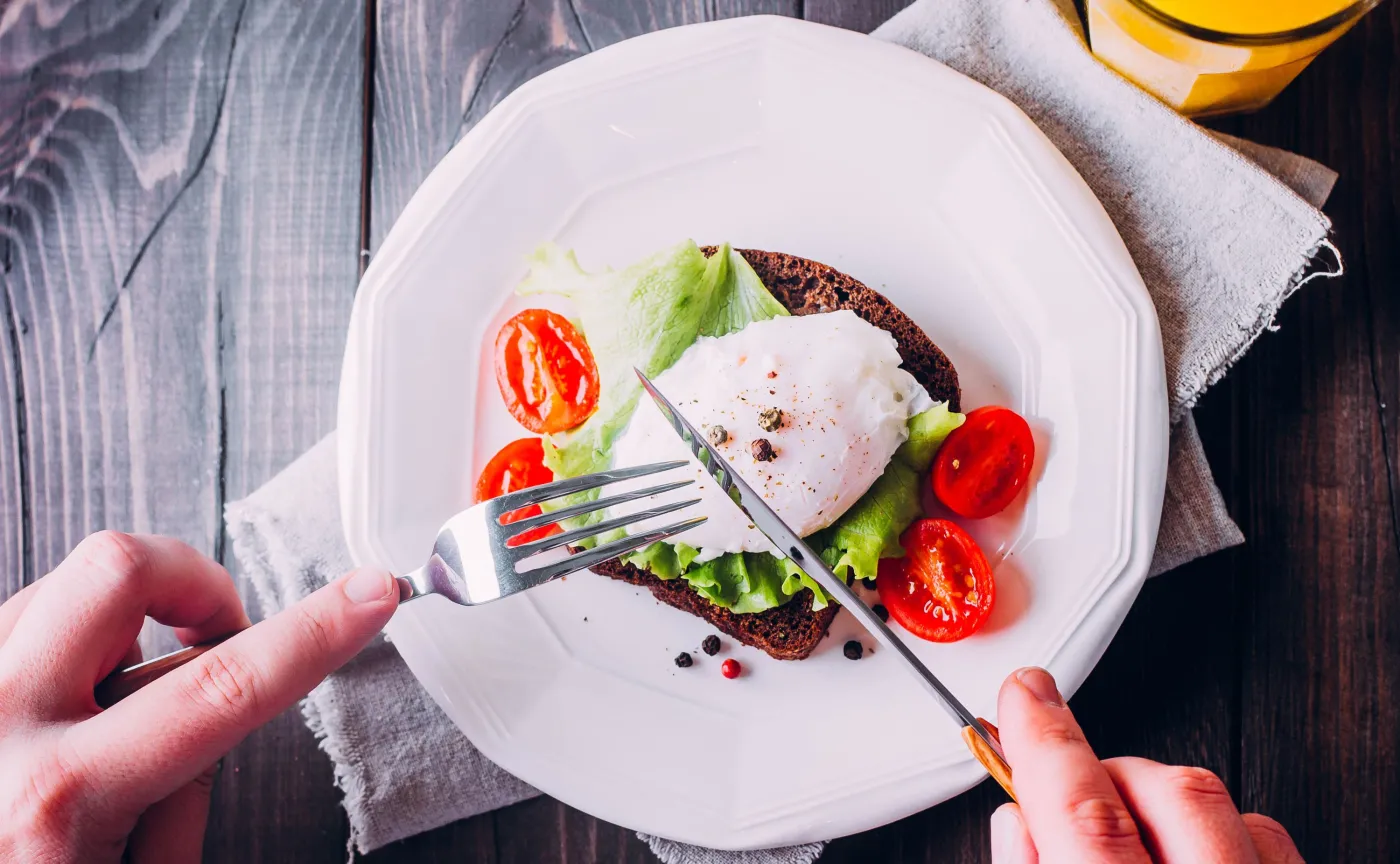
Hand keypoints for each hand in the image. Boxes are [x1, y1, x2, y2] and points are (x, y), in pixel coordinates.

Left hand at [0, 531, 398, 862]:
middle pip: (118, 571)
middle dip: (192, 581)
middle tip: (217, 630)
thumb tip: (204, 704)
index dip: (314, 631)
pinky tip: (54, 724)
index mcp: (55, 799)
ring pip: (61, 591)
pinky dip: (60, 657)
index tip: (373, 592)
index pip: (224, 686)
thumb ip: (178, 794)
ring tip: (110, 718)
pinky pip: (15, 626)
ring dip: (116, 631)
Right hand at [991, 667, 1303, 862]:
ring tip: (1128, 833)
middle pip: (1167, 790)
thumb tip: (1018, 819)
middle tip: (1068, 778)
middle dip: (1106, 766)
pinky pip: (1272, 841)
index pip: (1082, 812)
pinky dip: (1224, 828)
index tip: (1025, 693)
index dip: (1044, 741)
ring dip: (1162, 797)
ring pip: (1223, 804)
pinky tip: (1190, 854)